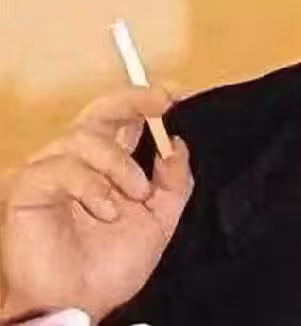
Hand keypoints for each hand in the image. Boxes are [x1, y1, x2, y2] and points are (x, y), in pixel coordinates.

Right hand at [0, 87, 193, 322]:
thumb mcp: (159, 221)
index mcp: (108, 166)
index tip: (177, 92)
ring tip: (134, 197)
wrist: (81, 304)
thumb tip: (177, 146)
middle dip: (134, 101)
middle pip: (100, 112)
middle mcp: (77, 162)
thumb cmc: (110, 266)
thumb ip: (174, 183)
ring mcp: (49, 173)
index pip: (125, 120)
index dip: (148, 100)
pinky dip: (92, 187)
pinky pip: (61, 169)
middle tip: (162, 103)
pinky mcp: (26, 189)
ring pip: (85, 140)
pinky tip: (106, 211)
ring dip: (120, 166)